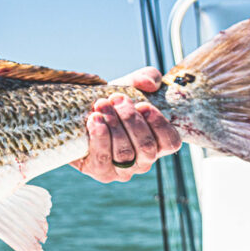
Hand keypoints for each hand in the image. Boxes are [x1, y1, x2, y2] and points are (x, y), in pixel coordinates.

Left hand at [70, 66, 181, 182]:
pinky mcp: (101, 172)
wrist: (79, 117)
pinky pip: (103, 159)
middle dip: (130, 119)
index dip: (159, 124)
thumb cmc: (112, 104)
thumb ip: (146, 77)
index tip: (142, 104)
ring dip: (113, 125)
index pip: (170, 142)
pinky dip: (99, 137)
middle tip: (116, 99)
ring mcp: (123, 170)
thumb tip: (149, 83)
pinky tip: (94, 120)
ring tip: (101, 105)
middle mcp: (143, 161)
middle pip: (145, 146)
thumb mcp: (130, 87)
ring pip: (124, 153)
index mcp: (157, 143)